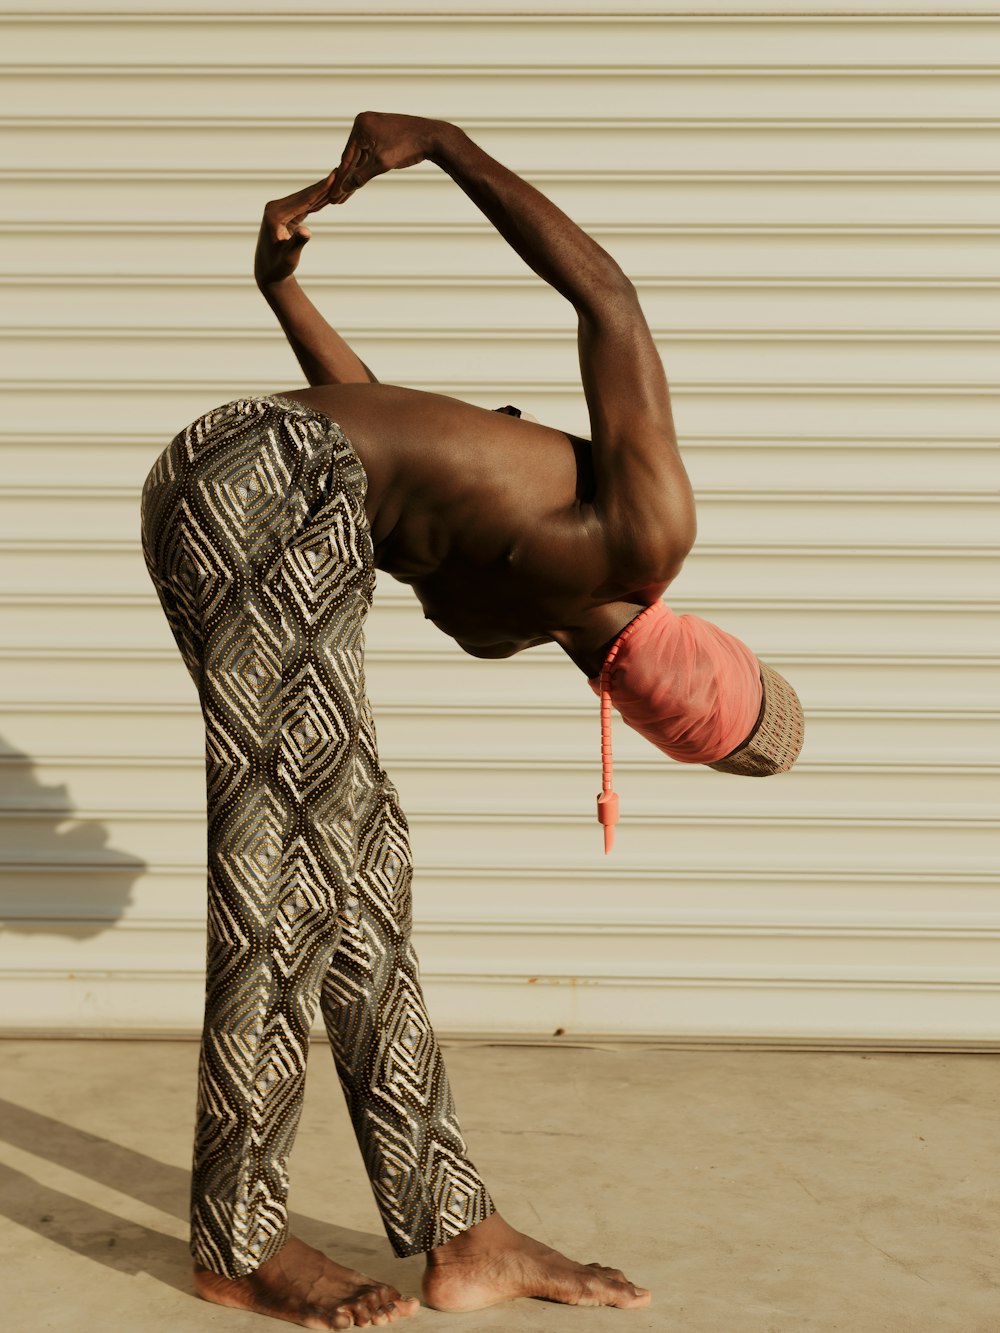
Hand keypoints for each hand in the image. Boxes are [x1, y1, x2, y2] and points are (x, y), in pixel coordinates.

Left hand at [254, 171, 336, 286]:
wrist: (269, 272)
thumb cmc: (279, 267)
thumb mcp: (289, 257)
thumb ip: (297, 242)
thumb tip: (307, 232)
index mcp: (275, 214)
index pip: (303, 199)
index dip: (321, 188)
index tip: (334, 176)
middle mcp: (275, 208)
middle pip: (305, 194)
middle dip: (324, 184)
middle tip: (341, 170)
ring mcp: (279, 210)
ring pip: (305, 198)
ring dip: (322, 190)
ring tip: (338, 178)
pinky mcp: (284, 214)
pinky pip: (304, 205)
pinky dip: (317, 200)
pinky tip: (328, 194)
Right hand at [327, 111, 444, 203]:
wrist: (433, 137)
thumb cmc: (408, 147)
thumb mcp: (381, 163)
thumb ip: (361, 176)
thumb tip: (344, 188)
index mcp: (361, 124)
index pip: (347, 157)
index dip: (341, 179)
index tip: (334, 195)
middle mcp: (365, 122)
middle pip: (352, 157)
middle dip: (346, 179)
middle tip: (336, 199)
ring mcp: (374, 127)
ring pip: (361, 157)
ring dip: (355, 176)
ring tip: (345, 195)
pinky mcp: (383, 133)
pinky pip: (370, 153)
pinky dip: (366, 168)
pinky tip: (359, 181)